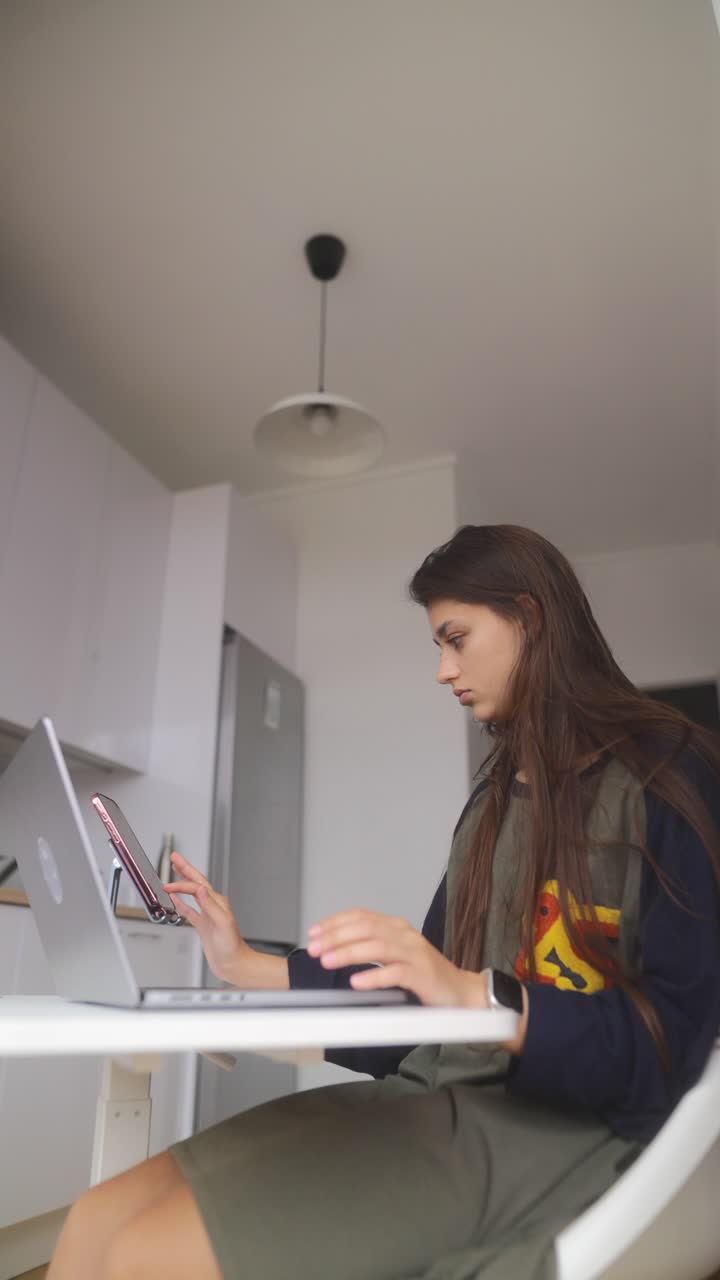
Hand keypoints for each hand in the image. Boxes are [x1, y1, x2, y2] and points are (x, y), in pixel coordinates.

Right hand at [164, 852, 251, 983]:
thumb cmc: (232, 947)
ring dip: (182, 882)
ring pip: (192, 893)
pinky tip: (175, 899)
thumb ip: (211, 906)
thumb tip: (200, 889)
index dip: (182, 885)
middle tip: (175, 857)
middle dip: (185, 868)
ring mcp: (207, 914)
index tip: (169, 886)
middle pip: (196, 882)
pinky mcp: (203, 925)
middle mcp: (213, 905)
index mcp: (218, 902)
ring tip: (174, 870)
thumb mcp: (223, 924)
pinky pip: (189, 910)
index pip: (197, 887)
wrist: (233, 964)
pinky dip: (181, 903)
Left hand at [307, 908, 488, 1008]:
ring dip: (348, 953)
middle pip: (365, 928)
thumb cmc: (424, 975)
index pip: (361, 916)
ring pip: (377, 946)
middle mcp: (405, 935)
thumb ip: (371, 947)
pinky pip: (395, 972)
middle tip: (314, 948)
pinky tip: (356, 982)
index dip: (335, 922)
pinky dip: (373, 976)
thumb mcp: (395, 955)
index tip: (314, 933)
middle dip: (335, 937)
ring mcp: (415, 953)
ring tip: (327, 961)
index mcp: (396, 927)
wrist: (460, 992)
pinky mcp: (423, 974)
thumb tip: (334, 948)